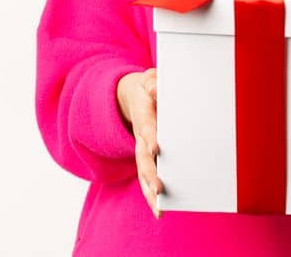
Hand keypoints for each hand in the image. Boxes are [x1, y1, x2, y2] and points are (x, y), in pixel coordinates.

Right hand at [117, 68, 161, 217]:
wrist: (131, 96)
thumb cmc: (149, 88)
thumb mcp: (150, 79)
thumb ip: (152, 82)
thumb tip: (152, 88)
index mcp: (145, 116)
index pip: (147, 127)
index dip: (150, 136)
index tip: (155, 147)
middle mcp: (141, 137)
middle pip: (143, 158)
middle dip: (150, 174)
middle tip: (159, 189)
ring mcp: (142, 149)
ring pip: (145, 173)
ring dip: (151, 192)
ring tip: (159, 210)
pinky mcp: (147, 158)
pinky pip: (148, 178)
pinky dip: (152, 194)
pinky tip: (160, 210)